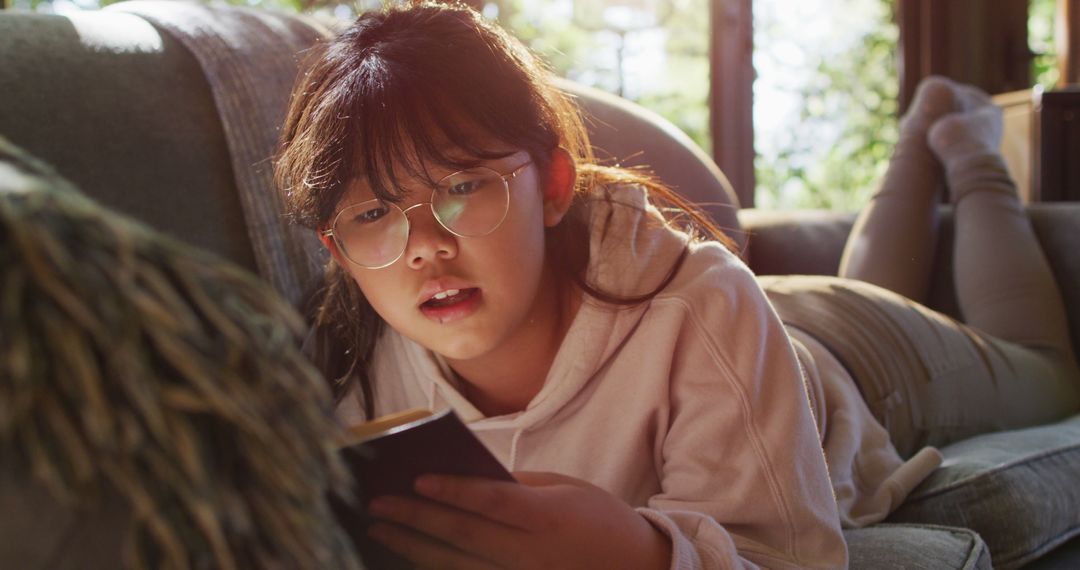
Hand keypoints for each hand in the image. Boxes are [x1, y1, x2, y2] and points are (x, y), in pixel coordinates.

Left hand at [367, 471, 671, 569]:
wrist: (635, 569)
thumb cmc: (600, 521)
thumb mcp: (566, 489)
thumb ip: (517, 486)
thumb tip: (467, 478)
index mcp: (549, 518)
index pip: (493, 502)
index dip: (453, 491)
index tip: (416, 479)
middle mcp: (532, 554)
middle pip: (464, 535)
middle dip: (416, 519)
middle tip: (377, 504)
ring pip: (458, 565)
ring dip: (414, 547)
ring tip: (380, 531)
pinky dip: (438, 569)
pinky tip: (411, 558)